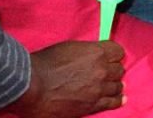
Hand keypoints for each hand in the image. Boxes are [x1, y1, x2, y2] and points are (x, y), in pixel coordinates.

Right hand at [7, 40, 124, 117]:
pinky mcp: (93, 105)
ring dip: (114, 85)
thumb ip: (87, 51)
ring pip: (117, 86)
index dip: (113, 55)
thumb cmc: (45, 64)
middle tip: (107, 73)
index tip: (110, 58)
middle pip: (118, 69)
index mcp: (97, 53)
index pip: (118, 51)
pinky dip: (117, 100)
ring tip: (112, 86)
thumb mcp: (70, 48)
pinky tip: (120, 99)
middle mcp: (102, 70)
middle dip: (113, 70)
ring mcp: (99, 89)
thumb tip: (93, 55)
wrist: (32, 86)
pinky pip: (112, 102)